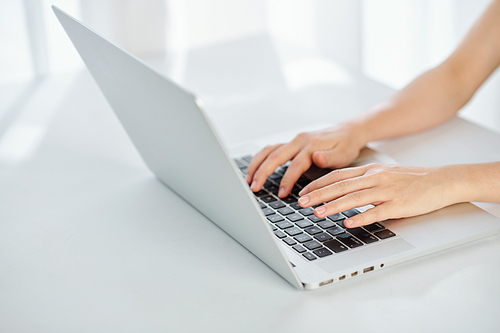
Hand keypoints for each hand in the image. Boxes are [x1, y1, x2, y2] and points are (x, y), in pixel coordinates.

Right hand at [245, 123, 365, 196]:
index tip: (281, 194)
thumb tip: (316, 157)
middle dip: (262, 172)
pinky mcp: (290, 143)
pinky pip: (270, 149)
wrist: (347, 132)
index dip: (287, 180)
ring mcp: (293, 141)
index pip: (295, 165)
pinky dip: (260, 159)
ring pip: (268, 151)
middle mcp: (298, 140)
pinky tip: (255, 170)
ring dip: (256, 165)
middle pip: (274, 156)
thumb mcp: (344, 154)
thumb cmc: (346, 146)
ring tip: (249, 180)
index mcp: (311, 145)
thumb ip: (330, 157)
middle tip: (254, 188)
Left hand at [297, 163, 461, 226]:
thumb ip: (363, 180)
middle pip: (341, 185)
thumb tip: (340, 189)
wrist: (440, 181)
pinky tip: (348, 223)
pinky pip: (377, 211)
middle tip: (301, 202)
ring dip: (334, 206)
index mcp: (370, 170)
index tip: (304, 191)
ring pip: (355, 197)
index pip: (338, 175)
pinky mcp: (399, 204)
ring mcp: (387, 191)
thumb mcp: (383, 174)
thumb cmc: (410, 180)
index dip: (319, 184)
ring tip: (318, 213)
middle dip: (319, 194)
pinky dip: (361, 217)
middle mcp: (376, 178)